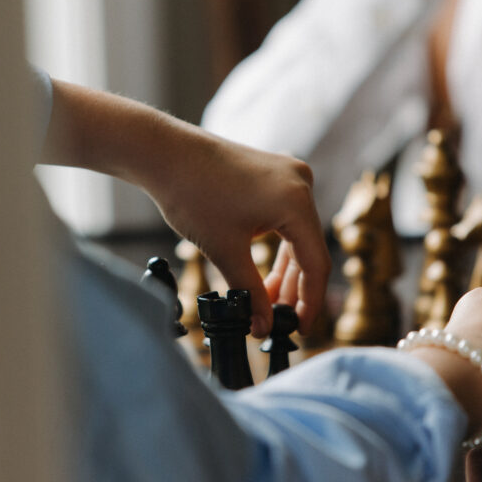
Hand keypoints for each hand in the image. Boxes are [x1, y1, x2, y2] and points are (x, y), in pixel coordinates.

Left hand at [147, 134, 330, 338]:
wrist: (164, 153)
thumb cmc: (193, 194)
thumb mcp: (225, 251)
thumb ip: (250, 294)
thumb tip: (263, 327)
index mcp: (297, 202)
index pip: (317, 263)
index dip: (309, 302)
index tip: (298, 329)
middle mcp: (301, 183)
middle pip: (308, 249)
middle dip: (292, 289)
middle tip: (276, 320)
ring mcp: (288, 176)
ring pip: (296, 235)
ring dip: (282, 270)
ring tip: (264, 302)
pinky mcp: (273, 174)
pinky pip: (284, 218)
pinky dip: (274, 246)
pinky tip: (259, 272)